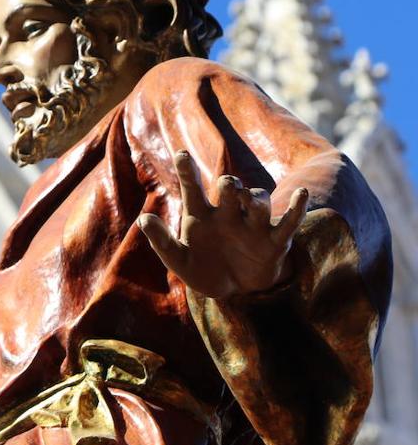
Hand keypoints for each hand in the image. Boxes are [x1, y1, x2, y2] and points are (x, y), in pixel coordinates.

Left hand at [136, 150, 308, 299]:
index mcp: (200, 215)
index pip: (192, 188)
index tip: (180, 154)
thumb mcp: (177, 260)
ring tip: (250, 200)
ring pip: (258, 201)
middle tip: (227, 185)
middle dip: (230, 185)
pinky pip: (288, 221)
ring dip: (256, 198)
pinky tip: (301, 194)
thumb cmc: (202, 269)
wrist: (233, 291)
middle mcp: (227, 214)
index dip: (187, 170)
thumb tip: (143, 219)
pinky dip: (296, 208)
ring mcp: (252, 225)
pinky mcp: (274, 241)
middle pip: (230, 190)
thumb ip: (161, 241)